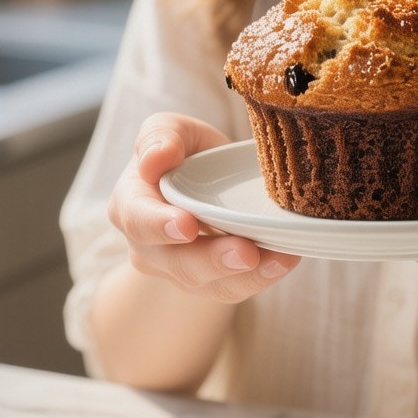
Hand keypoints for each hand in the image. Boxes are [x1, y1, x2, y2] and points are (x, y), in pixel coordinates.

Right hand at [108, 113, 299, 303]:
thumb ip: (160, 136)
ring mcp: (178, 268)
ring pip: (209, 284)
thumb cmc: (182, 151)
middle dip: (213, 260)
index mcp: (131, 202)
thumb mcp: (171, 129)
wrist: (202, 178)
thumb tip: (157, 158)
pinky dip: (261, 277)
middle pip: (177, 262)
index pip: (138, 219)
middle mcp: (148, 245)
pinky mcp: (210, 281)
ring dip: (246, 276)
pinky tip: (285, 259)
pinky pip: (232, 287)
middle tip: (246, 253)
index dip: (160, 226)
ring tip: (278, 259)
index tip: (188, 226)